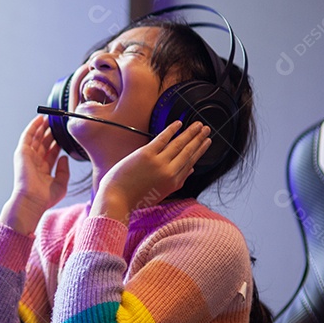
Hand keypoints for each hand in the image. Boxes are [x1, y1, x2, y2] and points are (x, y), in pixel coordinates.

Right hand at [0, 115, 69, 233]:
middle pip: (44, 143)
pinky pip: (28, 136)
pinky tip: (40, 119)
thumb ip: (64, 170)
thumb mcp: (61, 184)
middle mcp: (35, 162)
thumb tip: (64, 157)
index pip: (51, 152)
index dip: (57, 143)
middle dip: (50, 132)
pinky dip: (33, 127)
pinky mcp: (22, 152)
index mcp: (43, 170)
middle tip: (58, 122)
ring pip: (36, 137)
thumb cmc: (45, 197)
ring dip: (42, 127)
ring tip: (49, 117)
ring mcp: (28, 156)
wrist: (32, 200)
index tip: (65, 134)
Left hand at [92, 120, 211, 224]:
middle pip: (189, 152)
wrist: (116, 199)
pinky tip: (179, 123)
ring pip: (179, 144)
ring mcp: (159, 163)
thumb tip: (190, 169)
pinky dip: (172, 130)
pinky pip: (162, 139)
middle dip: (199, 139)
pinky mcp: (146, 155)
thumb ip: (176, 181)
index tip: (206, 142)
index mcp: (174, 183)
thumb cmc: (135, 197)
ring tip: (199, 125)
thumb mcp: (161, 193)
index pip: (191, 163)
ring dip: (191, 133)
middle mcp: (170, 172)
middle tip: (207, 130)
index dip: (200, 151)